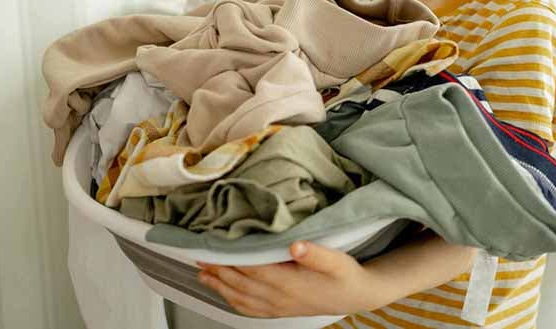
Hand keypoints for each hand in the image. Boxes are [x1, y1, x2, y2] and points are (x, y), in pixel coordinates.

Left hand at [195, 240, 388, 317]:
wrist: (357, 295)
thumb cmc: (346, 274)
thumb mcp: (337, 260)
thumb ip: (316, 252)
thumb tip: (295, 245)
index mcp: (289, 283)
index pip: (251, 269)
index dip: (229, 259)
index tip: (212, 247)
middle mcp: (279, 298)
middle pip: (240, 284)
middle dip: (218, 270)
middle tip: (198, 256)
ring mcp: (278, 306)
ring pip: (241, 298)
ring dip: (220, 286)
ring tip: (202, 273)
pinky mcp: (280, 310)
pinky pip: (250, 309)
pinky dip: (232, 300)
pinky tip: (223, 292)